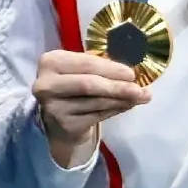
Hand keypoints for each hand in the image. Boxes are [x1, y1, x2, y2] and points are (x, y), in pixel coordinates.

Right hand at [33, 50, 150, 166]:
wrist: (58, 117)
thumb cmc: (73, 84)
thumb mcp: (80, 69)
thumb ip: (101, 66)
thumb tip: (133, 71)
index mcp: (50, 62)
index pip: (85, 63)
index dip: (110, 68)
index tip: (132, 73)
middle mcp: (46, 85)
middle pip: (89, 84)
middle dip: (118, 86)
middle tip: (140, 89)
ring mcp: (54, 107)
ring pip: (96, 102)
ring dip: (122, 99)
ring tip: (141, 96)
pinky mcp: (65, 125)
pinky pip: (97, 116)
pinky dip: (116, 109)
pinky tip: (128, 105)